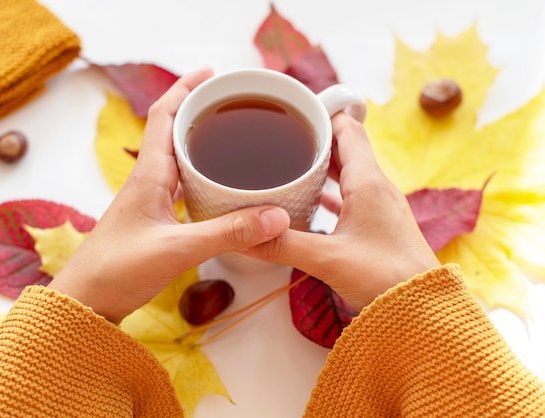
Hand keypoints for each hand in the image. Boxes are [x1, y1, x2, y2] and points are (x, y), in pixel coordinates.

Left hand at [49, 67, 289, 322]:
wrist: (86, 301)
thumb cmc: (119, 270)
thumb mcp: (177, 249)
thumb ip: (227, 233)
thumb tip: (277, 216)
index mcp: (149, 173)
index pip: (164, 114)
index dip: (186, 87)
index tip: (214, 73)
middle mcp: (149, 179)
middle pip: (173, 129)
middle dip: (201, 110)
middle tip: (235, 104)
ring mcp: (150, 199)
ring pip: (178, 157)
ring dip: (201, 141)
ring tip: (234, 136)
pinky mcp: (155, 219)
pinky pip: (182, 184)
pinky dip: (201, 175)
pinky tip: (220, 184)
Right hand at [247, 113, 439, 311]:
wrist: (424, 310)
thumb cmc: (384, 278)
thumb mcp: (327, 260)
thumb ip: (282, 245)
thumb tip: (240, 236)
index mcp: (368, 182)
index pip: (347, 129)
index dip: (321, 116)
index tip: (292, 113)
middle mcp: (377, 187)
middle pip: (346, 147)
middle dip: (315, 139)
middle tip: (282, 138)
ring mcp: (380, 206)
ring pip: (348, 171)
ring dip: (323, 165)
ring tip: (291, 164)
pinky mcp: (379, 224)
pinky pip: (351, 195)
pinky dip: (331, 191)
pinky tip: (311, 201)